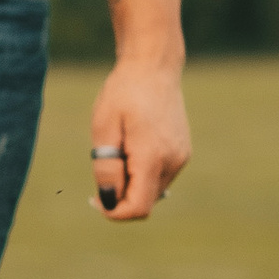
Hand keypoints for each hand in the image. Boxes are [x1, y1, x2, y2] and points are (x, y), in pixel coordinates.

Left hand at [88, 61, 188, 221]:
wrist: (153, 67)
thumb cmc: (123, 93)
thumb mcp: (103, 127)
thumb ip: (106, 166)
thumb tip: (109, 199)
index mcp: (152, 157)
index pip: (137, 208)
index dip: (114, 212)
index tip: (95, 199)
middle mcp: (173, 162)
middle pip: (145, 202)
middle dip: (120, 195)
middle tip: (103, 165)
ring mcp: (181, 158)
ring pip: (152, 191)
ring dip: (131, 182)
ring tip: (120, 147)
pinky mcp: (183, 152)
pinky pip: (160, 176)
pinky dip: (142, 172)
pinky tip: (132, 144)